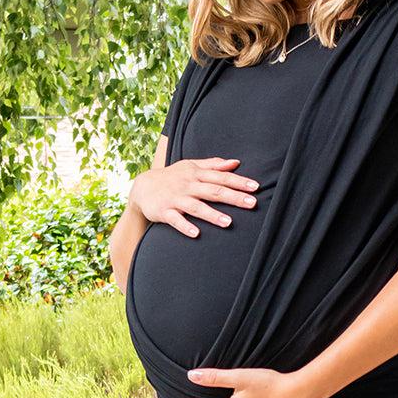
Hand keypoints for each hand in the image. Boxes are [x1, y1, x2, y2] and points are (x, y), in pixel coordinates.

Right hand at [129, 158, 258, 237]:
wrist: (142, 187)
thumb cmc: (172, 177)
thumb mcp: (191, 166)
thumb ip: (213, 165)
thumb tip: (235, 163)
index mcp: (196, 174)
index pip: (221, 177)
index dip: (239, 182)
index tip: (255, 187)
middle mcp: (188, 186)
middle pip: (213, 191)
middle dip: (233, 197)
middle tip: (252, 204)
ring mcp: (176, 199)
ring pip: (196, 207)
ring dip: (212, 214)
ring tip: (228, 222)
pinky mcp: (164, 212)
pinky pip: (176, 220)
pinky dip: (185, 226)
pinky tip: (196, 234)